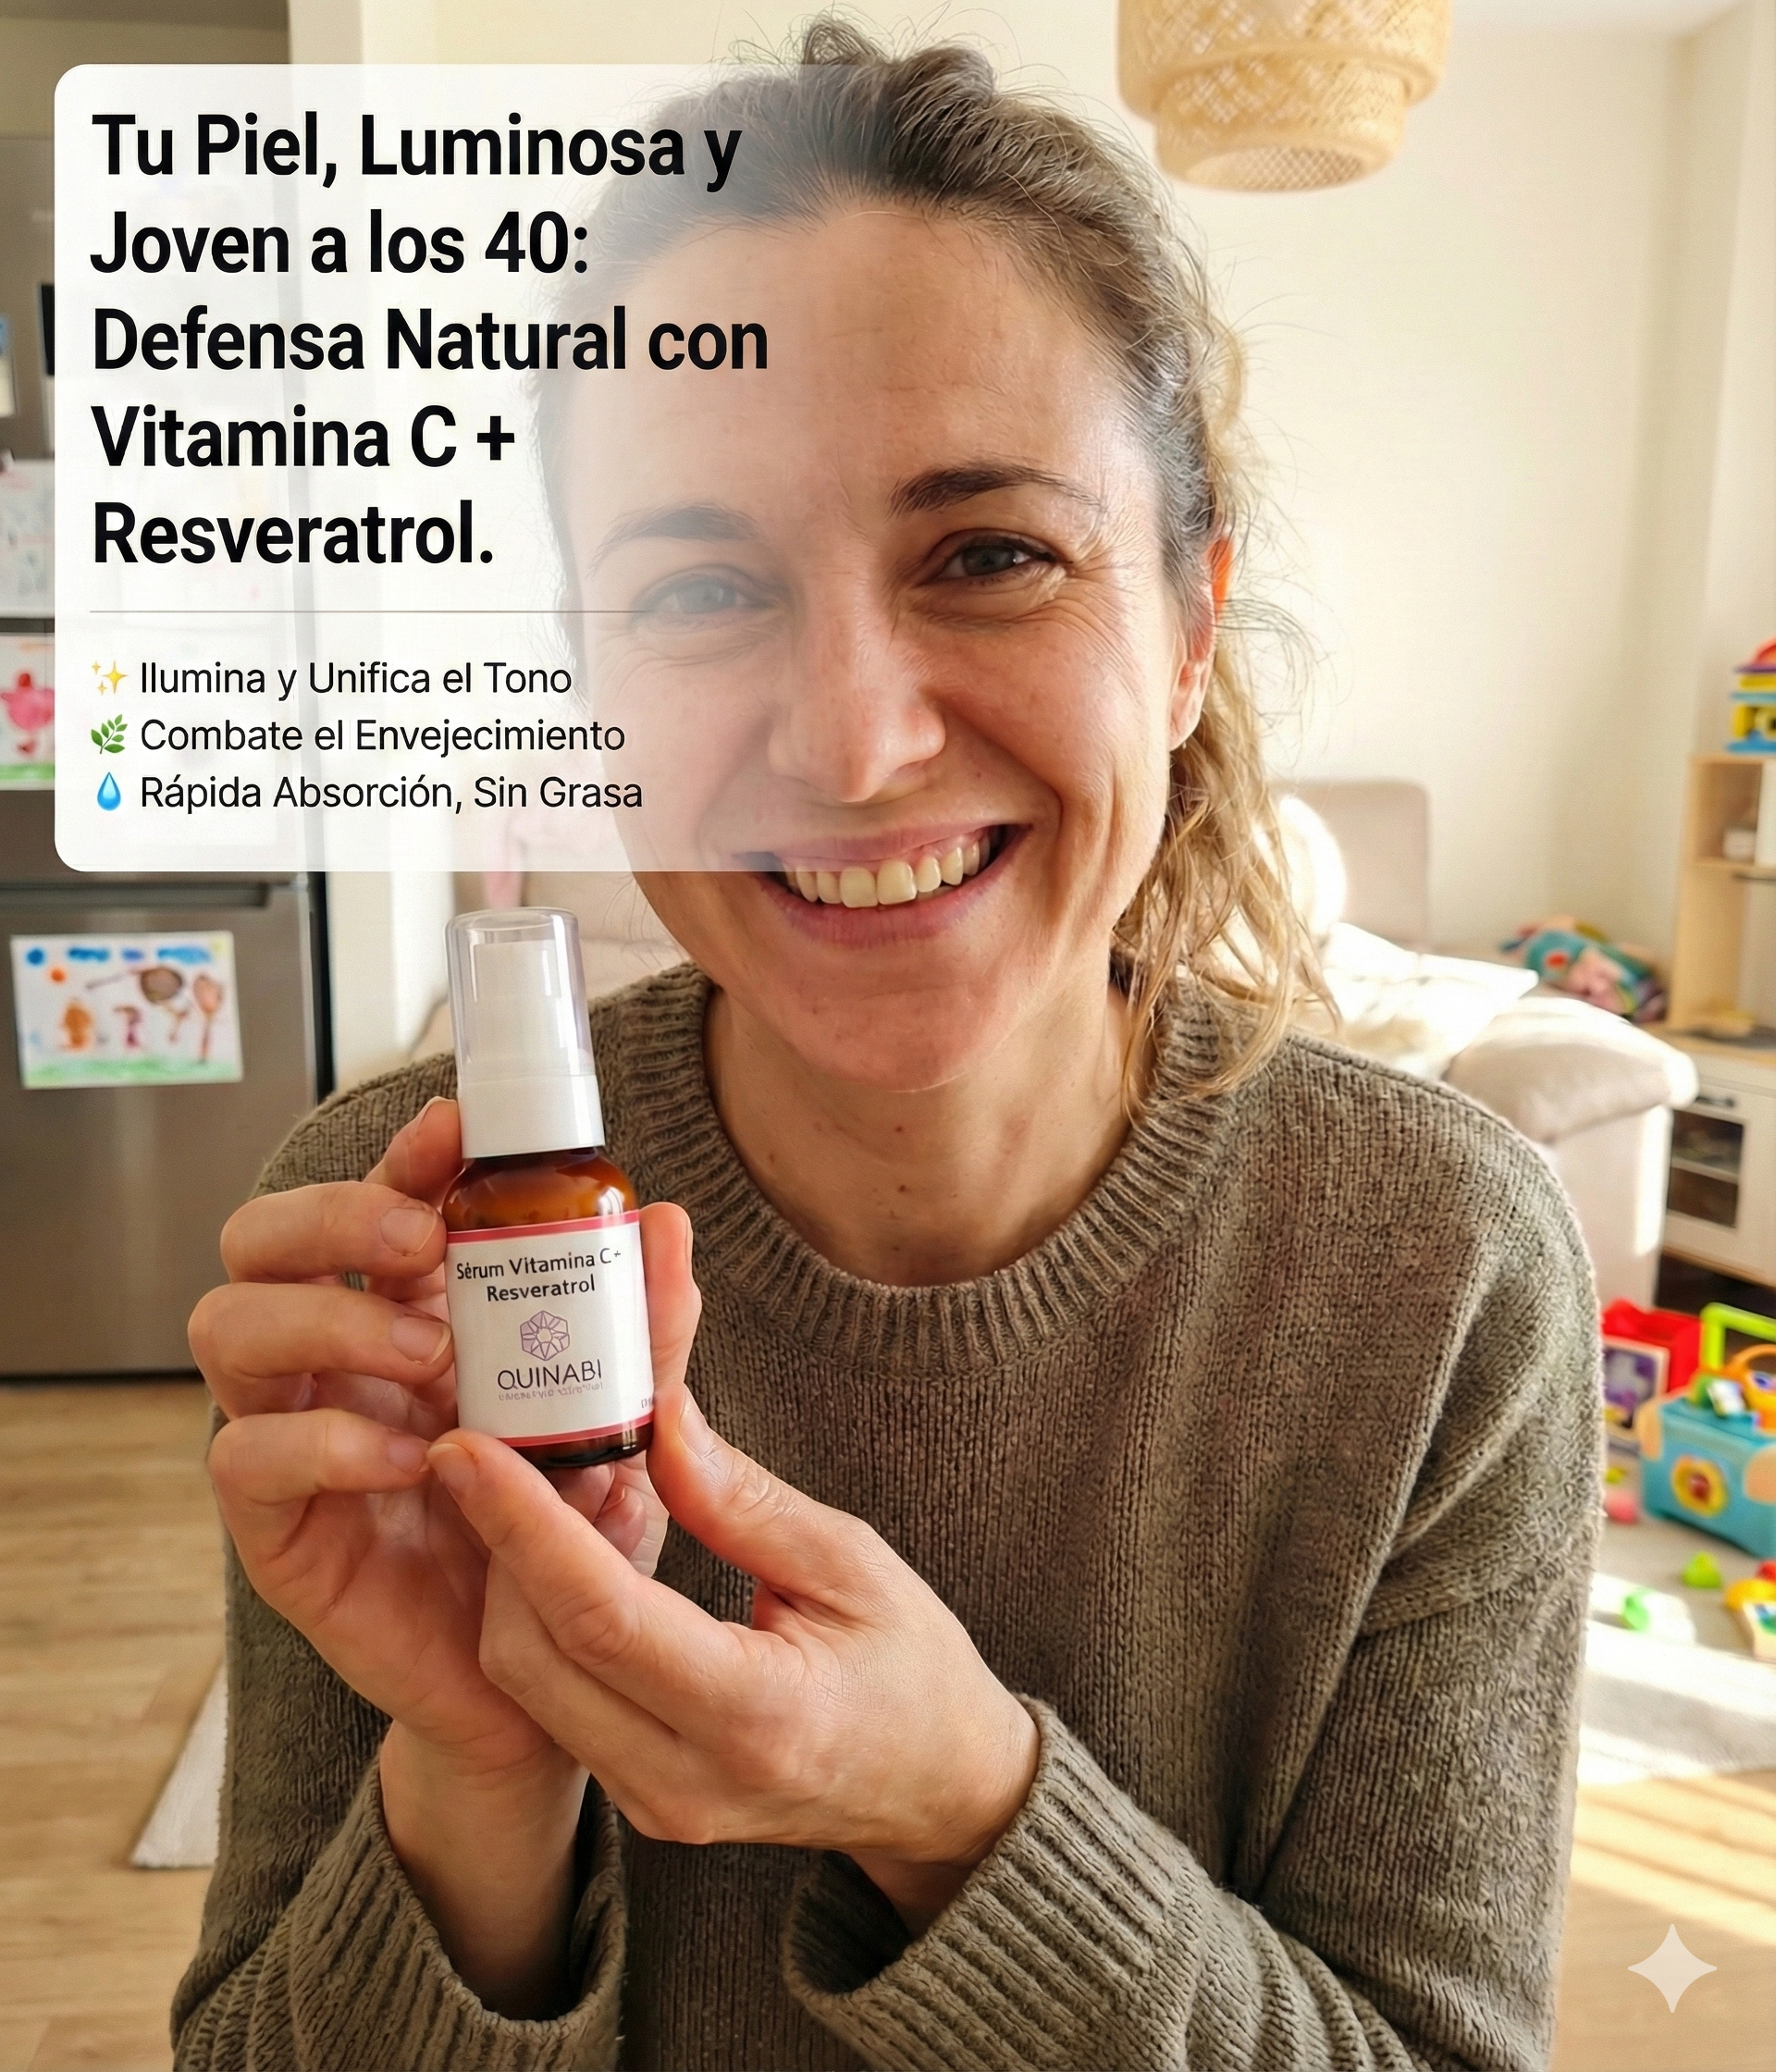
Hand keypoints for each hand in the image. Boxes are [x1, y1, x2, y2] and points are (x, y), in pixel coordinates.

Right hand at [192, 1095, 665, 1777]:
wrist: (544, 1682)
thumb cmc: (568, 1533)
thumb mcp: (622, 1425)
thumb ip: (644, 1333)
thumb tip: (666, 1221)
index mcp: (406, 1310)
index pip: (373, 1201)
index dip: (401, 1153)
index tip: (458, 1130)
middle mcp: (332, 1357)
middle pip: (260, 1239)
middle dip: (330, 1213)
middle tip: (419, 1238)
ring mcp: (291, 1432)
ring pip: (228, 1325)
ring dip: (327, 1317)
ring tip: (430, 1354)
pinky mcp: (275, 1528)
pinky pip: (246, 1455)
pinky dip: (324, 1439)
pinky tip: (410, 1458)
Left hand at [428, 1205, 1040, 1931]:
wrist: (940, 1792)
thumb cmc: (914, 1669)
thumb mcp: (851, 1563)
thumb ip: (740, 1498)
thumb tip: (653, 1413)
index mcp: (754, 1717)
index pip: (598, 1615)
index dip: (520, 1525)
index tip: (467, 1447)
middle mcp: (685, 1779)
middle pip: (532, 1654)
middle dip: (497, 1541)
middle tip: (499, 1441)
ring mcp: (654, 1803)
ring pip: (528, 1682)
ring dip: (513, 1576)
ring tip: (538, 1483)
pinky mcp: (637, 1798)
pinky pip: (555, 1702)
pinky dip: (543, 1617)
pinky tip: (567, 1546)